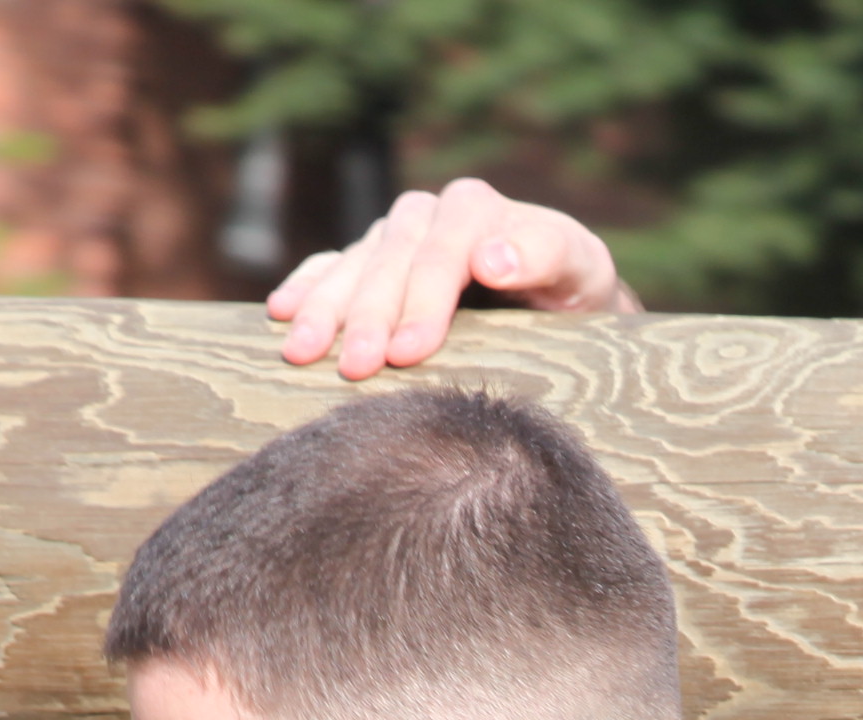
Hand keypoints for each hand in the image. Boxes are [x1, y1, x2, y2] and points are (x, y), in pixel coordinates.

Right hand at [269, 179, 634, 380]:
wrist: (559, 302)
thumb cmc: (573, 290)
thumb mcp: (579, 269)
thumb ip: (545, 254)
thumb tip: (492, 256)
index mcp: (476, 208)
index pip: (441, 250)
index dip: (422, 299)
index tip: (410, 351)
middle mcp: (430, 215)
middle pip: (389, 259)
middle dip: (368, 315)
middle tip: (355, 368)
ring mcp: (395, 238)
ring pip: (353, 265)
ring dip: (324, 309)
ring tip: (301, 351)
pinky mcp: (373, 263)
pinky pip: (331, 267)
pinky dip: (307, 288)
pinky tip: (282, 314)